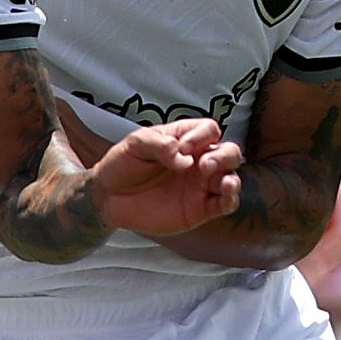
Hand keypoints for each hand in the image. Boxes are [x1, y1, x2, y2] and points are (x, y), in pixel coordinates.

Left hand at [88, 116, 244, 236]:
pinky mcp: (200, 209)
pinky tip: (225, 196)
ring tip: (222, 183)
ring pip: (231, 177)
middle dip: (223, 156)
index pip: (209, 130)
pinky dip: (230, 200)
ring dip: (231, 179)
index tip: (183, 148)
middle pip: (229, 152)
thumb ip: (160, 144)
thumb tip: (183, 158)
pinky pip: (225, 204)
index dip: (202, 136)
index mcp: (185, 140)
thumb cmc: (123, 164)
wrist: (109, 197)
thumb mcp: (136, 144)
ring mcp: (200, 186)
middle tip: (203, 165)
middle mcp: (198, 161)